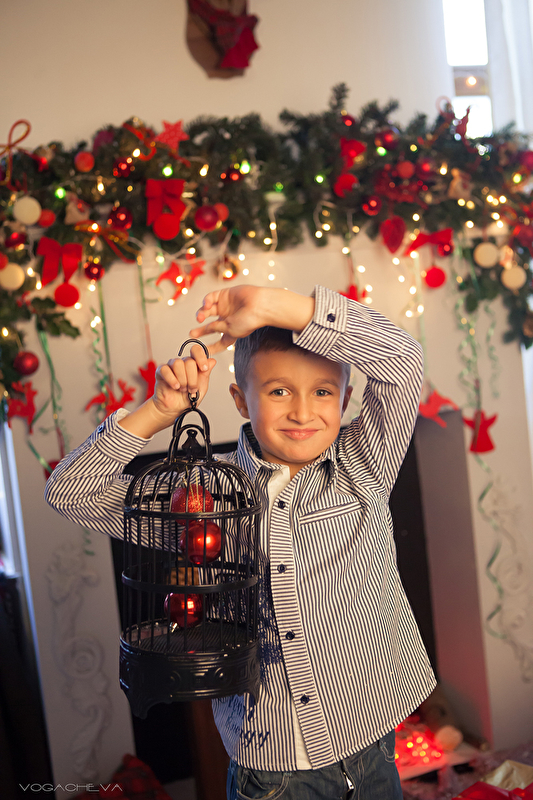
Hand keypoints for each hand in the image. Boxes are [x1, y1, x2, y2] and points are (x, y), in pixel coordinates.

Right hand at [153, 344, 216, 419]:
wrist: (175, 409)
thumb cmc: (187, 397)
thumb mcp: (201, 387)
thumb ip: (206, 373)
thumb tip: (212, 361)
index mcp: (193, 364)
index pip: (196, 351)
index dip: (201, 357)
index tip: (204, 368)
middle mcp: (183, 363)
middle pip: (189, 361)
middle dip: (192, 378)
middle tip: (192, 389)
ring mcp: (171, 366)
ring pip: (178, 364)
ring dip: (182, 380)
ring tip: (183, 389)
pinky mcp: (161, 371)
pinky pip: (166, 370)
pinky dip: (172, 379)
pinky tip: (175, 386)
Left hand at [189, 285, 314, 353]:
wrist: (259, 306)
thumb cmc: (248, 321)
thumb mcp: (229, 330)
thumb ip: (215, 328)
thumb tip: (204, 326)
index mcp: (231, 332)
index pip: (219, 342)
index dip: (211, 347)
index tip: (201, 353)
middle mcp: (227, 319)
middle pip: (210, 326)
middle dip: (200, 330)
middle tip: (192, 334)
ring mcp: (225, 307)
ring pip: (207, 311)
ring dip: (202, 314)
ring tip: (200, 318)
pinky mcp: (224, 295)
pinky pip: (211, 298)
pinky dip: (207, 301)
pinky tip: (207, 305)